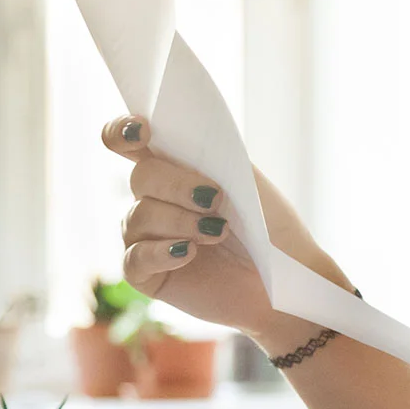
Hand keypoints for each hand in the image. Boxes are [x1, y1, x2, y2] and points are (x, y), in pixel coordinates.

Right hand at [100, 114, 351, 337]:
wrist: (286, 277)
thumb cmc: (270, 228)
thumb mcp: (247, 183)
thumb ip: (210, 158)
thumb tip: (177, 143)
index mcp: (174, 171)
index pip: (128, 143)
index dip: (123, 131)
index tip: (143, 131)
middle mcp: (153, 201)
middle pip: (141, 177)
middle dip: (177, 185)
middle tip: (216, 199)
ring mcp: (145, 239)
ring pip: (138, 217)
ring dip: (181, 221)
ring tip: (218, 232)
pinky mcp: (147, 276)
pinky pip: (134, 259)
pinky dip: (162, 252)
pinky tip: (189, 252)